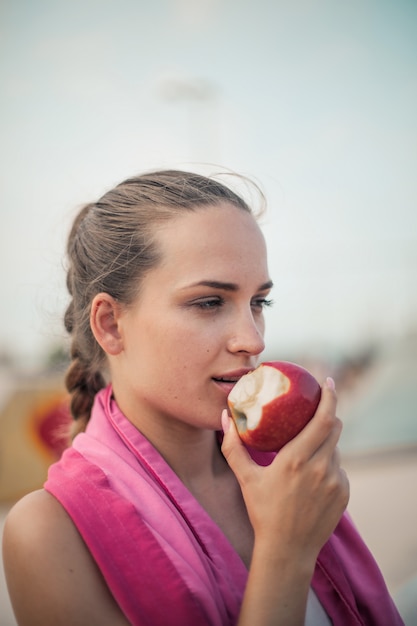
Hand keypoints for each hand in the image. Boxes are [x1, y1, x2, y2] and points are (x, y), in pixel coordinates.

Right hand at [221, 378, 348, 569]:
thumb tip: (224, 417)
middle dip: (328, 415)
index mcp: (297, 459)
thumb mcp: (245, 478)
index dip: (329, 397)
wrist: (287, 551)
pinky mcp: (344, 494)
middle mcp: (321, 467)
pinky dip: (328, 465)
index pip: (323, 419)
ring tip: (307, 448)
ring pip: (335, 449)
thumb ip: (233, 446)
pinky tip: (312, 476)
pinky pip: (338, 469)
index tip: (328, 382)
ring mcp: (336, 481)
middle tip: (316, 408)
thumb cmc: (263, 512)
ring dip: (324, 443)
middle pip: (334, 428)